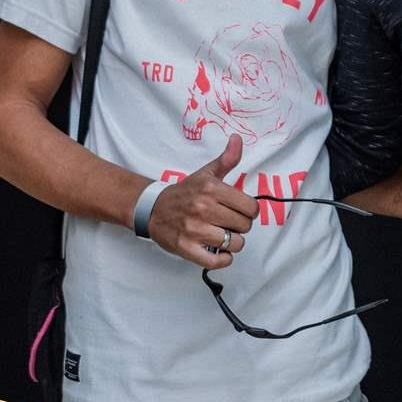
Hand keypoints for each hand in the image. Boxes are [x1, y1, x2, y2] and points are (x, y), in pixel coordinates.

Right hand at [145, 135, 258, 268]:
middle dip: (241, 226)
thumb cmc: (184, 193)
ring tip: (223, 236)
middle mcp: (203, 208)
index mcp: (211, 189)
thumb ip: (226, 159)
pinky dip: (223, 259)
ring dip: (232, 243)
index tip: (240, 211)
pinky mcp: (186, 248)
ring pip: (234, 243)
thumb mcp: (205, 173)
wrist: (151, 209)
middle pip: (244, 226)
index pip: (251, 207)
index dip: (249, 211)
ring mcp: (194, 230)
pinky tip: (219, 252)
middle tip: (229, 223)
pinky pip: (216, 261)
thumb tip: (237, 139)